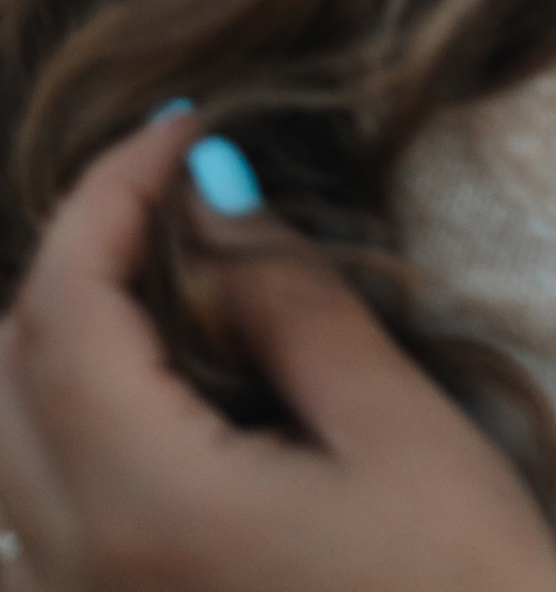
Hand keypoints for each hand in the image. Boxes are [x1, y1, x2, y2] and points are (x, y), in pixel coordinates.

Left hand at [0, 111, 555, 591]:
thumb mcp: (396, 432)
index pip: (64, 304)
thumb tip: (218, 199)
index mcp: (142, 504)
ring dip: (63, 356)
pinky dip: (67, 446)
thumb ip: (288, 306)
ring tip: (169, 305)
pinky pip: (32, 535)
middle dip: (76, 262)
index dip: (112, 190)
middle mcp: (74, 572)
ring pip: (6, 455)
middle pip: (8, 372)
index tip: (186, 128)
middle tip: (178, 200)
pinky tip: (158, 425)